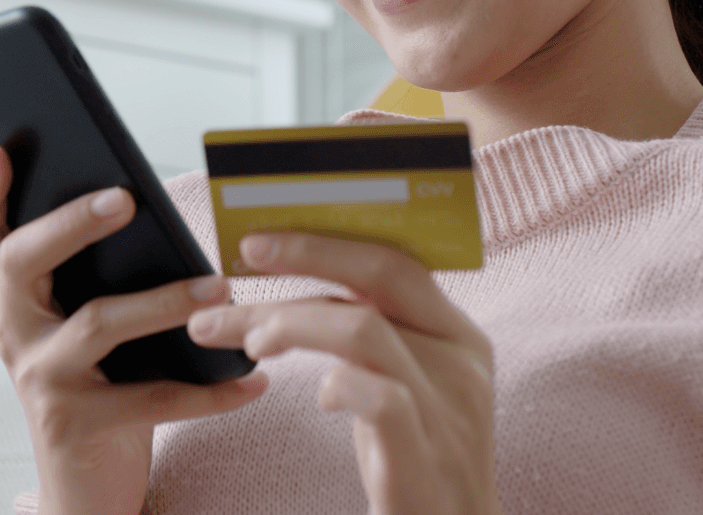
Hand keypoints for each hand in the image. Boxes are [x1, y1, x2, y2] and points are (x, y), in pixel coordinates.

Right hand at [0, 146, 267, 514]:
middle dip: (71, 222)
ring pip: (97, 323)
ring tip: (221, 289)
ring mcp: (40, 380)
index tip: (2, 152)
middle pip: (22, 260)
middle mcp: (16, 334)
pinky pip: (150, 398)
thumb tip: (155, 216)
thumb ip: (103, 282)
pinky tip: (252, 380)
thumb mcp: (91, 335)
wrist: (86, 494)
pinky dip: (208, 391)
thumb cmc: (102, 396)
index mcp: (20, 303)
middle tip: (127, 199)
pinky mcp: (74, 425)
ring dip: (165, 301)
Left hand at [185, 232, 498, 514]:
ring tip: (251, 342)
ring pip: (365, 329)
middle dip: (304, 256)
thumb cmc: (416, 461)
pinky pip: (378, 398)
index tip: (259, 243)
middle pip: (381, 274)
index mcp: (460, 335)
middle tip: (240, 262)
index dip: (325, 242)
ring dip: (292, 322)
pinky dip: (336, 386)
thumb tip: (299, 293)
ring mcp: (448, 408)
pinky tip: (319, 399)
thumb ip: (375, 338)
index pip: (395, 260)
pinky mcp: (425, 456)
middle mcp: (462, 360)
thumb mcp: (407, 387)